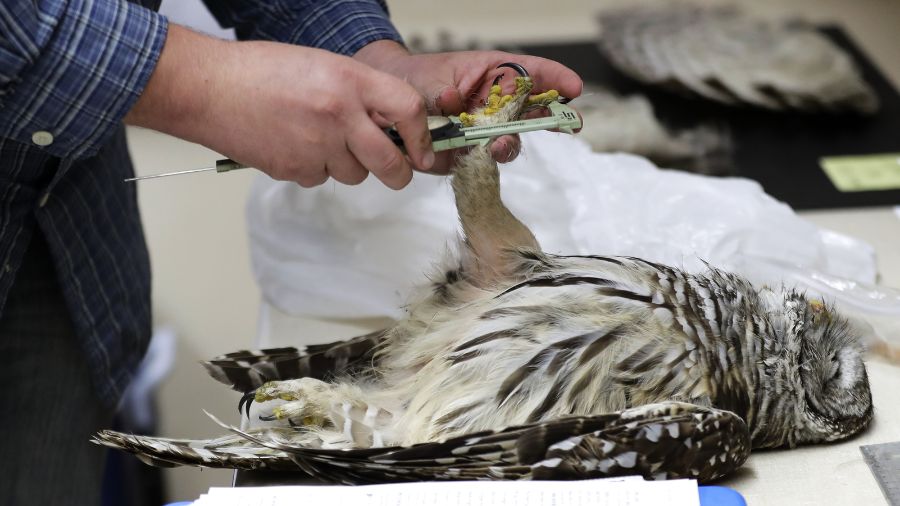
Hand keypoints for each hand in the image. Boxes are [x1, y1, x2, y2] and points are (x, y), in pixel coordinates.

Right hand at [126, 25, 433, 188]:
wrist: (209, 88)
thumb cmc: (262, 72)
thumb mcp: (324, 66)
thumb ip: (360, 94)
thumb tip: (391, 124)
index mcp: (350, 81)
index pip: (408, 110)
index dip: (422, 137)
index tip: (423, 150)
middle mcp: (339, 115)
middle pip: (390, 163)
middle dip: (399, 172)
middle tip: (397, 170)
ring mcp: (316, 146)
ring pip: (354, 174)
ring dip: (347, 164)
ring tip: (319, 138)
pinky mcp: (295, 170)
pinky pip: (320, 179)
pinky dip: (314, 168)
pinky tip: (293, 145)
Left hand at [354, 41, 582, 171]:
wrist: (386, 108)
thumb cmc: (416, 81)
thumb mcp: (433, 77)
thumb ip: (447, 91)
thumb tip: (453, 101)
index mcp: (492, 75)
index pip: (530, 72)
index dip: (554, 79)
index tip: (573, 87)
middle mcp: (494, 105)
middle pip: (530, 111)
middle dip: (547, 118)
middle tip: (561, 122)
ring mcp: (483, 132)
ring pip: (509, 141)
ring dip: (509, 143)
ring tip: (499, 143)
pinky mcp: (468, 157)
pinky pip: (484, 163)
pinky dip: (484, 163)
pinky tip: (481, 158)